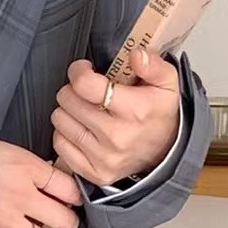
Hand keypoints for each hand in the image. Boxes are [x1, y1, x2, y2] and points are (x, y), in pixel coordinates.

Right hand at [0, 141, 81, 227]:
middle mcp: (22, 196)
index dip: (75, 194)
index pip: (68, 186)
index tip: (72, 197)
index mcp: (26, 168)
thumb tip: (47, 175)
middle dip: (67, 221)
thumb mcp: (1, 148)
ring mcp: (7, 222)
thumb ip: (26, 165)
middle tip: (63, 219)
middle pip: (64, 219)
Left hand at [51, 48, 179, 186]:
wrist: (166, 152)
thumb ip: (153, 64)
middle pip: (68, 101)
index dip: (78, 72)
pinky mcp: (94, 173)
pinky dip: (64, 133)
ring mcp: (103, 157)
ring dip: (67, 111)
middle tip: (85, 91)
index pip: (86, 85)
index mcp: (134, 110)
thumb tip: (136, 54)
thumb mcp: (167, 83)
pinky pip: (60, 145)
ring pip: (60, 121)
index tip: (83, 70)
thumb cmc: (159, 113)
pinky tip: (79, 128)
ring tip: (82, 109)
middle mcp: (116, 136)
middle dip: (72, 90)